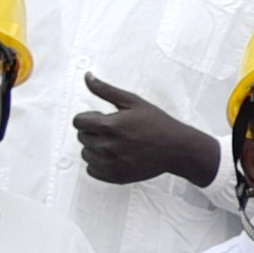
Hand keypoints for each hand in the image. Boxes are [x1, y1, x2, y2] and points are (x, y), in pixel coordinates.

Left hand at [71, 76, 220, 192]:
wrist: (176, 148)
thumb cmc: (156, 122)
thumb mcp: (132, 102)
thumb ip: (106, 90)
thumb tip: (87, 76)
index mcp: (109, 125)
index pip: (78, 121)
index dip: (89, 118)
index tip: (103, 118)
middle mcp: (107, 146)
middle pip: (81, 137)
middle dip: (94, 131)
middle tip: (115, 131)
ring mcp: (110, 164)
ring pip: (85, 154)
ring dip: (95, 148)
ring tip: (116, 144)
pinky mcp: (114, 176)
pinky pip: (91, 170)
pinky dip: (99, 163)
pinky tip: (116, 156)